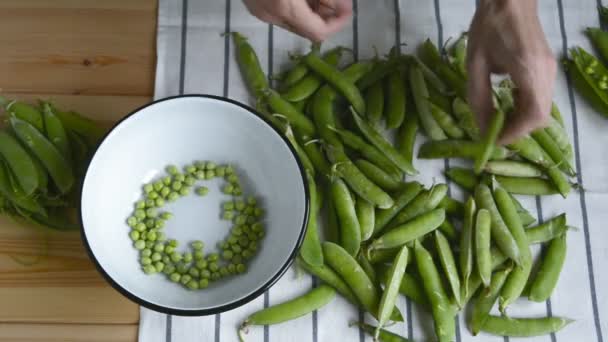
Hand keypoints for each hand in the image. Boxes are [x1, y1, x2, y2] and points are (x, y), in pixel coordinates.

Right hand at [242, 0, 351, 41]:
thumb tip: (343, 8)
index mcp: (284, 5)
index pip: (319, 32)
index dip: (338, 23)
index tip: (349, 8)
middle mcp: (269, 14)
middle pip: (307, 30)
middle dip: (327, 17)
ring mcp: (259, 10)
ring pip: (294, 22)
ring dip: (313, 12)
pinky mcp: (253, 4)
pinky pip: (281, 13)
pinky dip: (298, 7)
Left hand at [467, 0, 556, 143]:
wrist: (509, 0)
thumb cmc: (488, 28)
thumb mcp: (475, 65)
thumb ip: (478, 98)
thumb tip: (481, 127)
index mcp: (528, 71)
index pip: (532, 115)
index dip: (515, 133)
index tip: (495, 140)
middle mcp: (545, 73)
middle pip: (541, 116)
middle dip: (518, 129)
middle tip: (495, 132)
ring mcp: (550, 69)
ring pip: (543, 108)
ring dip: (522, 119)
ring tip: (499, 120)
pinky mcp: (548, 67)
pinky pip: (542, 97)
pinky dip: (526, 107)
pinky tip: (508, 104)